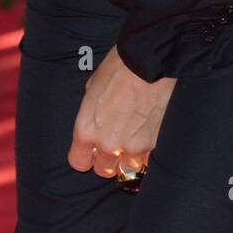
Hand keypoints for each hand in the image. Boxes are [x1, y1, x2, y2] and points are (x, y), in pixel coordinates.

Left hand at [68, 44, 176, 179]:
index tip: (90, 151)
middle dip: (106, 160)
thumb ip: (91, 112)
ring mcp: (132, 147)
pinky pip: (146, 160)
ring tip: (131, 141)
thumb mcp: (92, 87)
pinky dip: (145, 153)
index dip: (84, 157)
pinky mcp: (153, 144)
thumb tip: (95, 121)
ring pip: (127, 169)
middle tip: (113, 146)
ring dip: (128, 158)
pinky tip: (144, 136)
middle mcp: (107, 144)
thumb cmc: (117, 69)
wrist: (148, 63)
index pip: (79, 162)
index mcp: (86, 129)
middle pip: (103, 170)